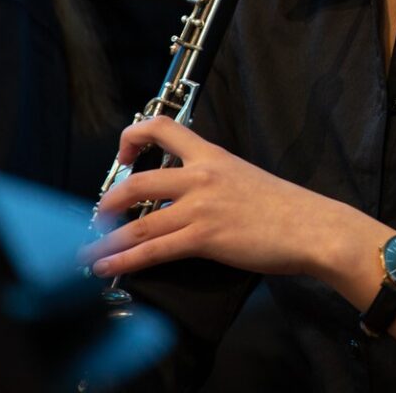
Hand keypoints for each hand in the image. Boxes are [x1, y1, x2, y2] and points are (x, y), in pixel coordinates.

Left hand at [82, 116, 345, 280]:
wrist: (309, 226)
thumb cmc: (283, 205)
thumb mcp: (243, 175)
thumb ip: (213, 178)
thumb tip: (187, 193)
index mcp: (212, 154)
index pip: (162, 127)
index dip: (133, 137)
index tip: (124, 157)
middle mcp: (201, 175)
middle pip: (137, 181)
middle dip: (108, 201)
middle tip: (99, 216)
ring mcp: (201, 207)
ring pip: (138, 221)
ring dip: (106, 239)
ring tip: (86, 252)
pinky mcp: (204, 237)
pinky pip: (153, 250)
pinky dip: (123, 260)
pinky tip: (106, 267)